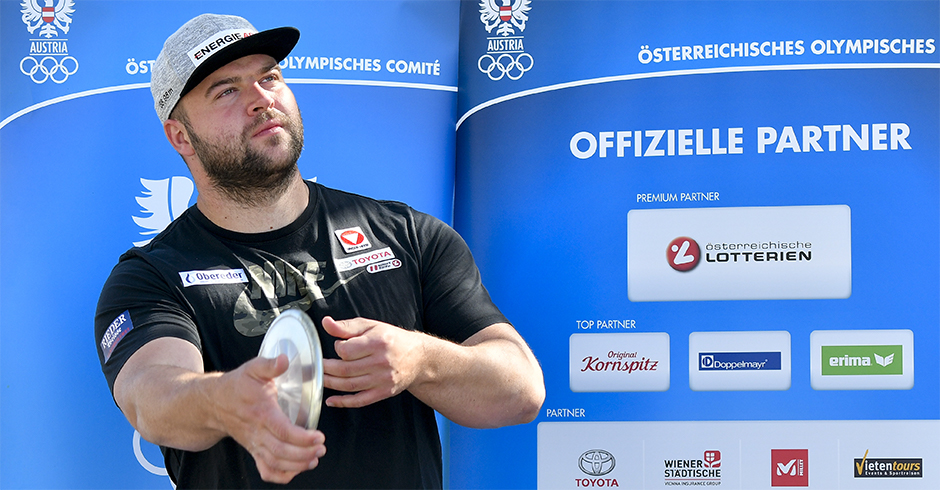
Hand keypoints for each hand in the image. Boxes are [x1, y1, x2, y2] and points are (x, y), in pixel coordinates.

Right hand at [215, 354, 326, 482]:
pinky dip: (281, 475)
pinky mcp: (254, 450)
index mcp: (261, 412)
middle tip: (321, 448)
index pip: (283, 431)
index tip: (319, 436)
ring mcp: (255, 444)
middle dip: (304, 454)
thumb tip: (284, 359)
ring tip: (314, 458)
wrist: (214, 402)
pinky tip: (297, 469)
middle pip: (281, 451)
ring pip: (275, 463)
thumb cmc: (237, 385)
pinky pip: (266, 470)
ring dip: (297, 465)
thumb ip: (270, 364)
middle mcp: (257, 432)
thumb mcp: (253, 368)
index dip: (302, 438)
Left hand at [321, 316, 424, 407]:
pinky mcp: (384, 392)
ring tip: (320, 378)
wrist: (419, 358)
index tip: (337, 347)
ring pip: (349, 385)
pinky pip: (360, 400)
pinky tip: (331, 400)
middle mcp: (381, 362)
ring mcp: (383, 379)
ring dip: (330, 383)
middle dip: (326, 368)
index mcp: (377, 342)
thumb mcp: (372, 327)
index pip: (347, 350)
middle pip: (345, 369)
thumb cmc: (393, 339)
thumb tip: (326, 323)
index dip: (337, 348)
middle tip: (316, 365)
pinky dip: (343, 402)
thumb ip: (347, 327)